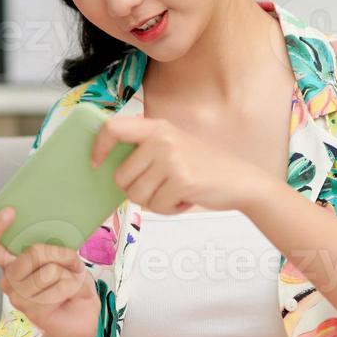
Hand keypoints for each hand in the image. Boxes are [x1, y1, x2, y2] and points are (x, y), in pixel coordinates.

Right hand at [0, 206, 99, 336]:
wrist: (80, 316)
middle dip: (61, 254)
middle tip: (71, 264)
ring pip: (49, 271)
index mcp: (12, 261)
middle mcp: (10, 278)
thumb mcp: (67, 258)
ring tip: (70, 282)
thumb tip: (48, 241)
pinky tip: (69, 295)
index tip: (10, 212)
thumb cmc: (70, 283)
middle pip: (33, 253)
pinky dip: (72, 286)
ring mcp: (17, 296)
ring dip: (69, 273)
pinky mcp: (30, 311)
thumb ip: (56, 249)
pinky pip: (58, 287)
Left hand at [89, 115, 267, 213]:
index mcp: (156, 127)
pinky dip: (168, 209)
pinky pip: (156, 206)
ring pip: (136, 195)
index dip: (98, 147)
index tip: (96, 164)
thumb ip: (145, 150)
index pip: (113, 128)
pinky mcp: (181, 180)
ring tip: (174, 192)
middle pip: (121, 176)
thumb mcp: (172, 146)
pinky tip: (184, 198)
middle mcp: (161, 139)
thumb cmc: (202, 167)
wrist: (240, 180)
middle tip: (159, 188)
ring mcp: (171, 158)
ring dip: (153, 202)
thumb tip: (106, 166)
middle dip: (136, 191)